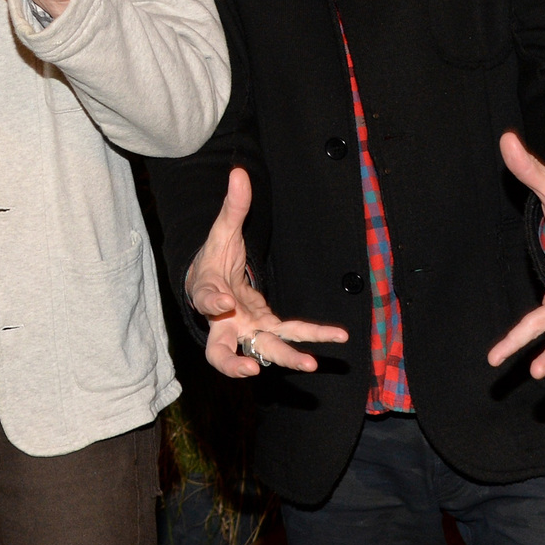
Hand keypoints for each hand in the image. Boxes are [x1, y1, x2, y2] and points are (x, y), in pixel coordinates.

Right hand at [186, 168, 348, 377]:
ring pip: (262, 351)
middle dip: (234, 365)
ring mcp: (247, 330)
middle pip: (221, 351)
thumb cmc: (213, 260)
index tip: (222, 303)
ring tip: (311, 365)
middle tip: (254, 371)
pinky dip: (313, 336)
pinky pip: (291, 334)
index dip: (211, 302)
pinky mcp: (267, 330)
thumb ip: (233, 206)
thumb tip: (239, 173)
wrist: (211, 283)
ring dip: (286, 359)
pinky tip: (339, 337)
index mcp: (209, 295)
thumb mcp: (222, 232)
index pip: (204, 300)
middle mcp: (225, 322)